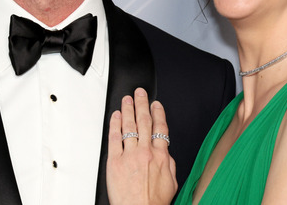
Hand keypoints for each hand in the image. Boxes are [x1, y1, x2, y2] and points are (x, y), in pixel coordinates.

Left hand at [106, 88, 176, 204]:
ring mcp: (129, 155)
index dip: (158, 113)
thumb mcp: (172, 181)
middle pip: (144, 122)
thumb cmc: (154, 202)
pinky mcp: (115, 161)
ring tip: (127, 99)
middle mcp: (145, 152)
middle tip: (140, 93)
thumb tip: (165, 152)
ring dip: (128, 109)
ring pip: (129, 126)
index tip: (156, 105)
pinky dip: (115, 124)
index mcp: (161, 156)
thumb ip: (168, 163)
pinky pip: (114, 138)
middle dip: (142, 104)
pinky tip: (115, 116)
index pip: (160, 128)